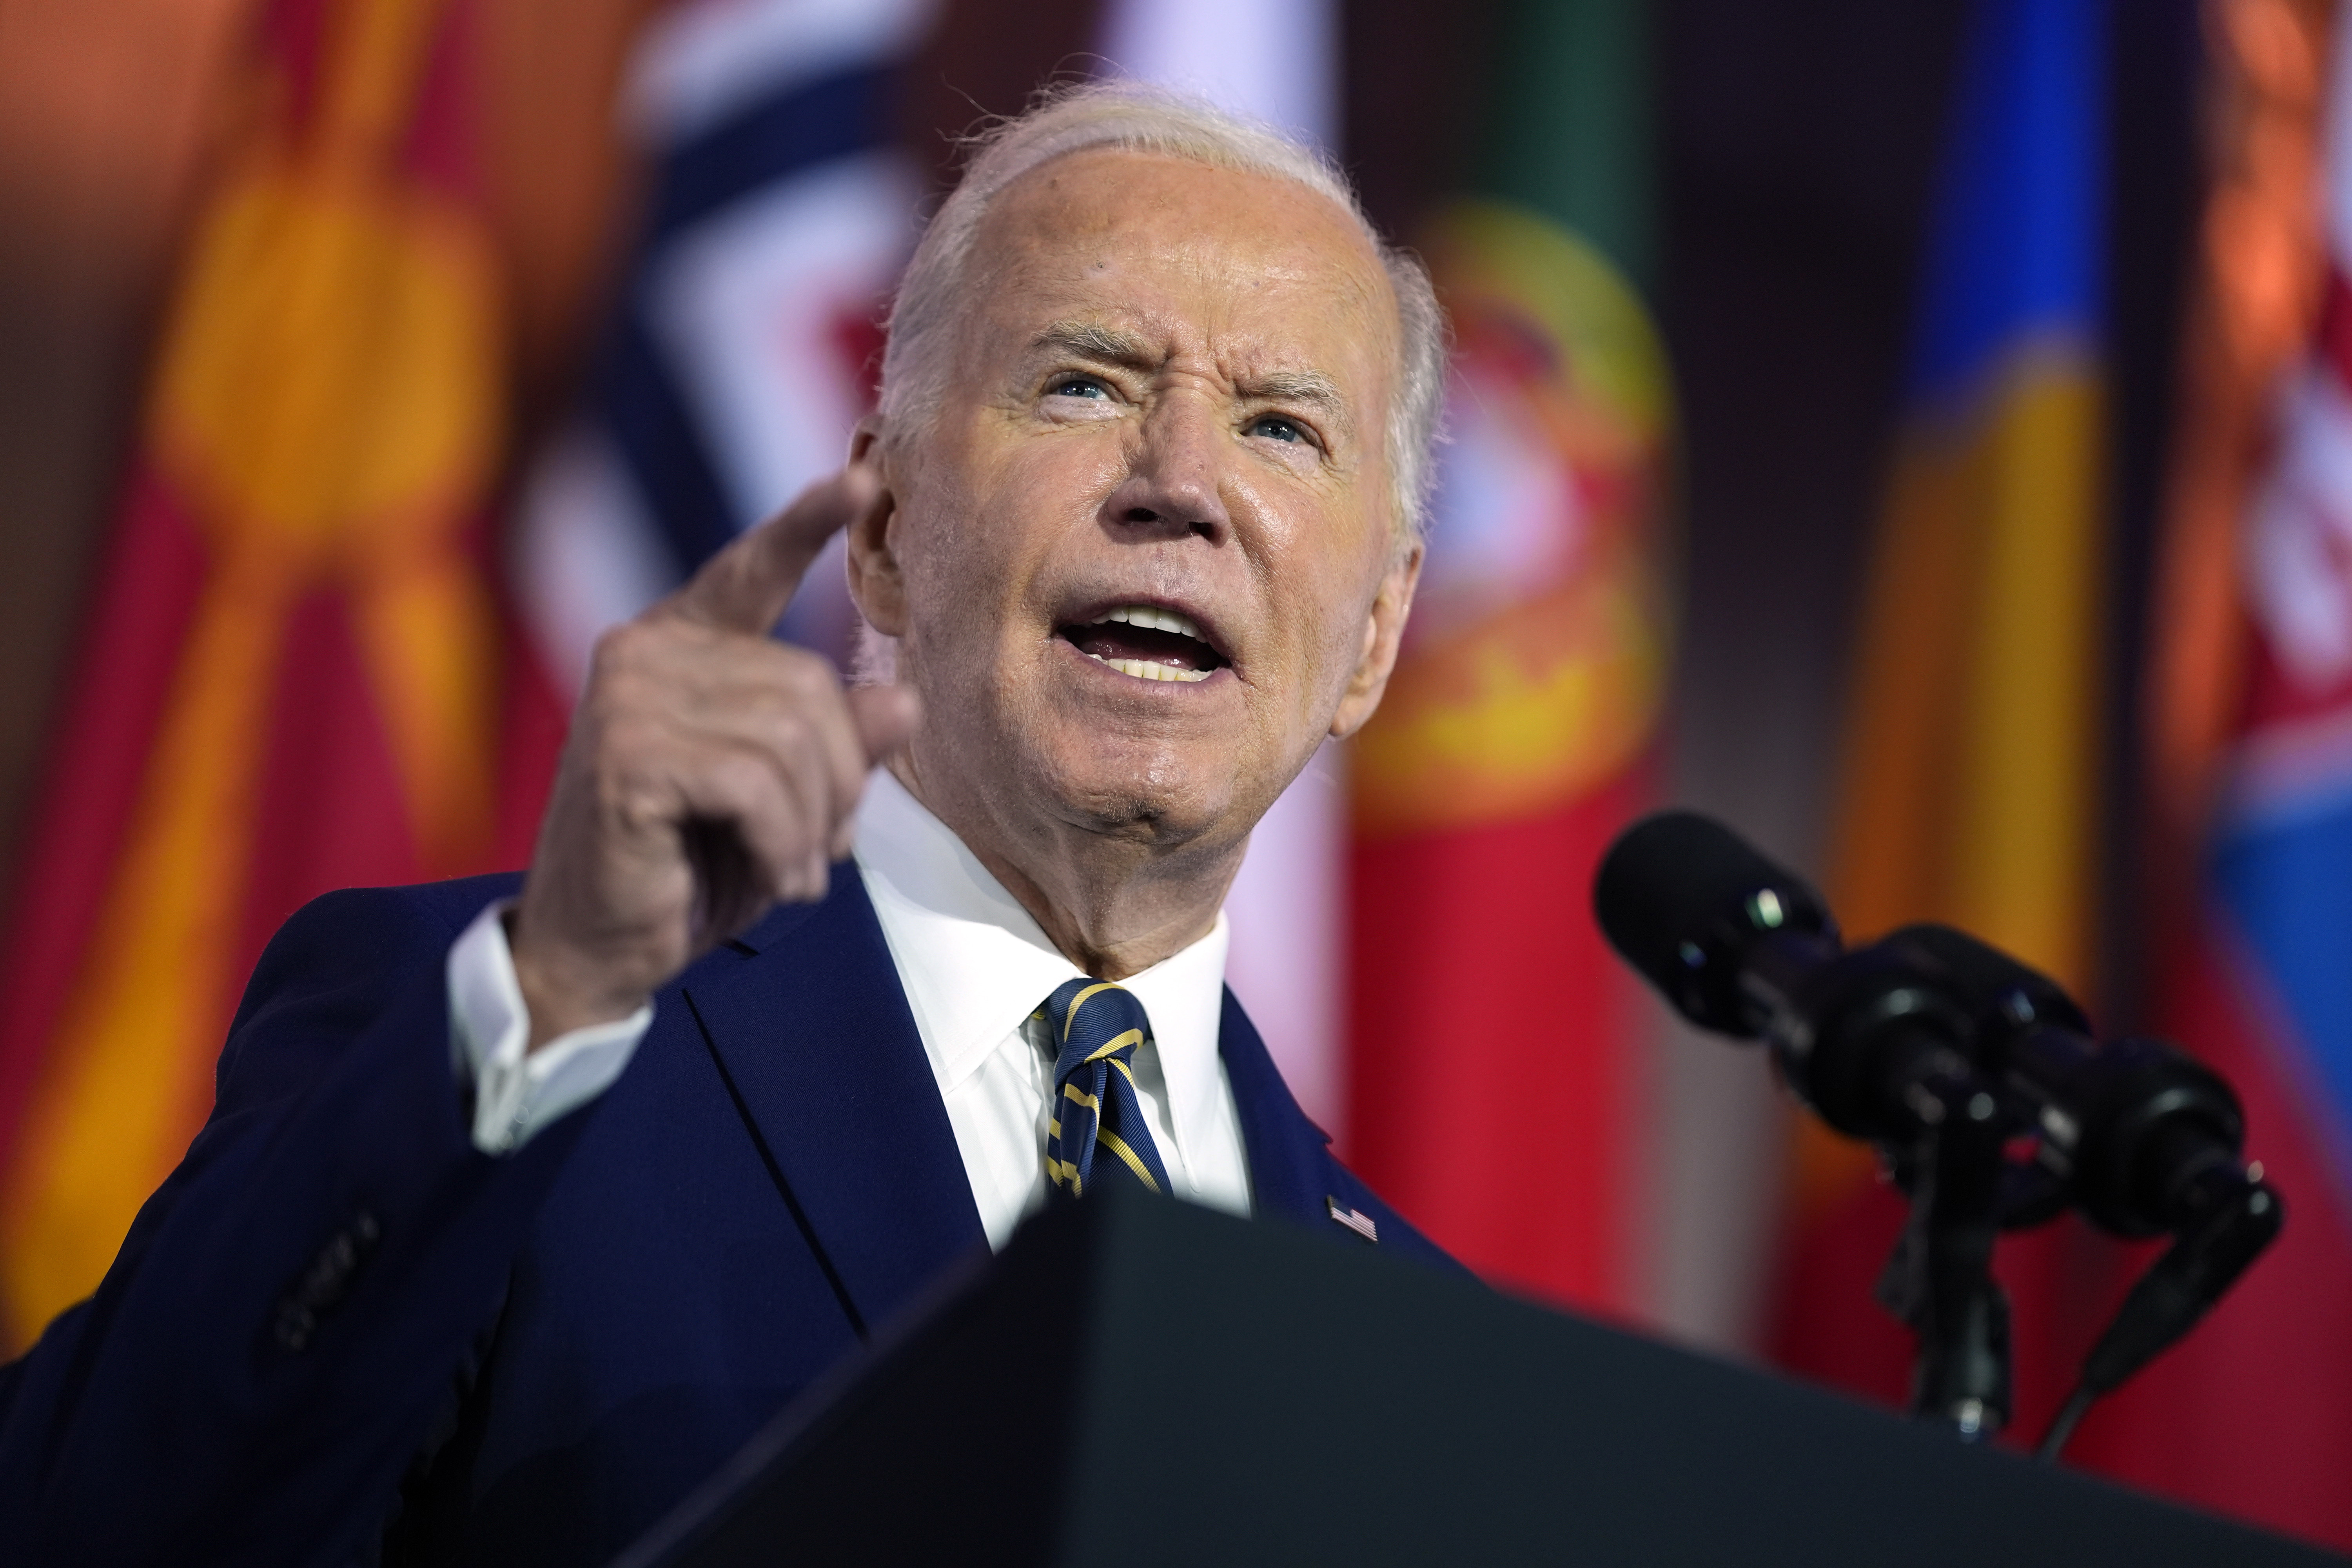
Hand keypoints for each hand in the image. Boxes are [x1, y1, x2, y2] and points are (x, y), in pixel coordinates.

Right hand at [509, 467, 918, 1049]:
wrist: (603, 948)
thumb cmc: (693, 869)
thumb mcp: (787, 803)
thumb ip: (838, 747)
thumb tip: (903, 701)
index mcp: (681, 646)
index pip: (751, 569)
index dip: (806, 524)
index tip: (859, 479)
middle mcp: (646, 650)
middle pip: (809, 687)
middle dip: (839, 782)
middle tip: (822, 851)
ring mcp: (628, 695)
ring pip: (792, 737)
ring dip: (813, 824)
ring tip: (793, 871)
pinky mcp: (627, 753)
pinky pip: (756, 784)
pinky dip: (782, 844)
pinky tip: (771, 879)